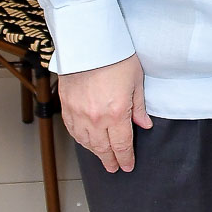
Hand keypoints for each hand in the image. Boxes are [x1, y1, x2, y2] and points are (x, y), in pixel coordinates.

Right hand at [58, 53, 152, 172]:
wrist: (89, 43)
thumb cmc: (116, 57)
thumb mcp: (136, 81)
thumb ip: (139, 107)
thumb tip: (144, 125)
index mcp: (116, 113)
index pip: (122, 145)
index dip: (125, 158)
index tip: (127, 166)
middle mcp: (96, 118)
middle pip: (103, 148)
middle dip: (110, 160)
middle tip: (114, 168)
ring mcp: (78, 113)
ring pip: (86, 142)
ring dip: (95, 152)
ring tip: (102, 156)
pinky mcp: (66, 106)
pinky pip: (73, 130)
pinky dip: (80, 139)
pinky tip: (85, 141)